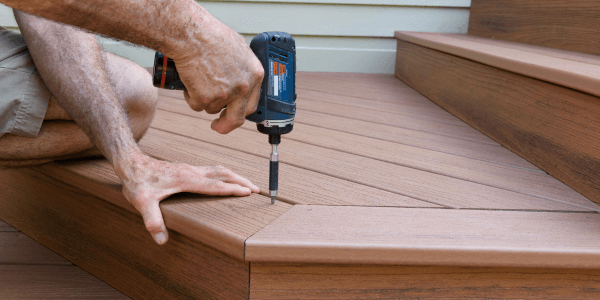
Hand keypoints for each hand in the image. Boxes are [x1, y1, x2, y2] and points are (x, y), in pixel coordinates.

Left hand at [117, 152, 259, 244]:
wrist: (131, 163)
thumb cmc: (137, 182)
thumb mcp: (141, 202)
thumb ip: (152, 220)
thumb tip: (161, 240)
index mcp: (186, 179)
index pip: (214, 185)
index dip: (232, 189)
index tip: (248, 192)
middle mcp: (192, 171)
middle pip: (223, 174)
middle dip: (241, 181)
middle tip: (257, 189)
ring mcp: (191, 168)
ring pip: (219, 170)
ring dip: (235, 176)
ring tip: (248, 184)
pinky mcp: (188, 169)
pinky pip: (213, 170)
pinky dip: (226, 175)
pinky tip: (226, 180)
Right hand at [173, 14, 263, 134]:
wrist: (192, 34)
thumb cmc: (211, 35)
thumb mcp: (238, 49)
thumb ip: (242, 69)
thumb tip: (239, 77)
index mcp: (254, 75)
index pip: (252, 104)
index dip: (241, 111)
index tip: (234, 114)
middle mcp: (242, 87)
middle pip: (236, 118)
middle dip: (226, 125)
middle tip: (218, 125)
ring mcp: (225, 95)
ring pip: (212, 108)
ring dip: (204, 99)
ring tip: (198, 77)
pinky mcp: (205, 98)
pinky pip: (196, 105)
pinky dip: (190, 96)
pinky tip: (190, 79)